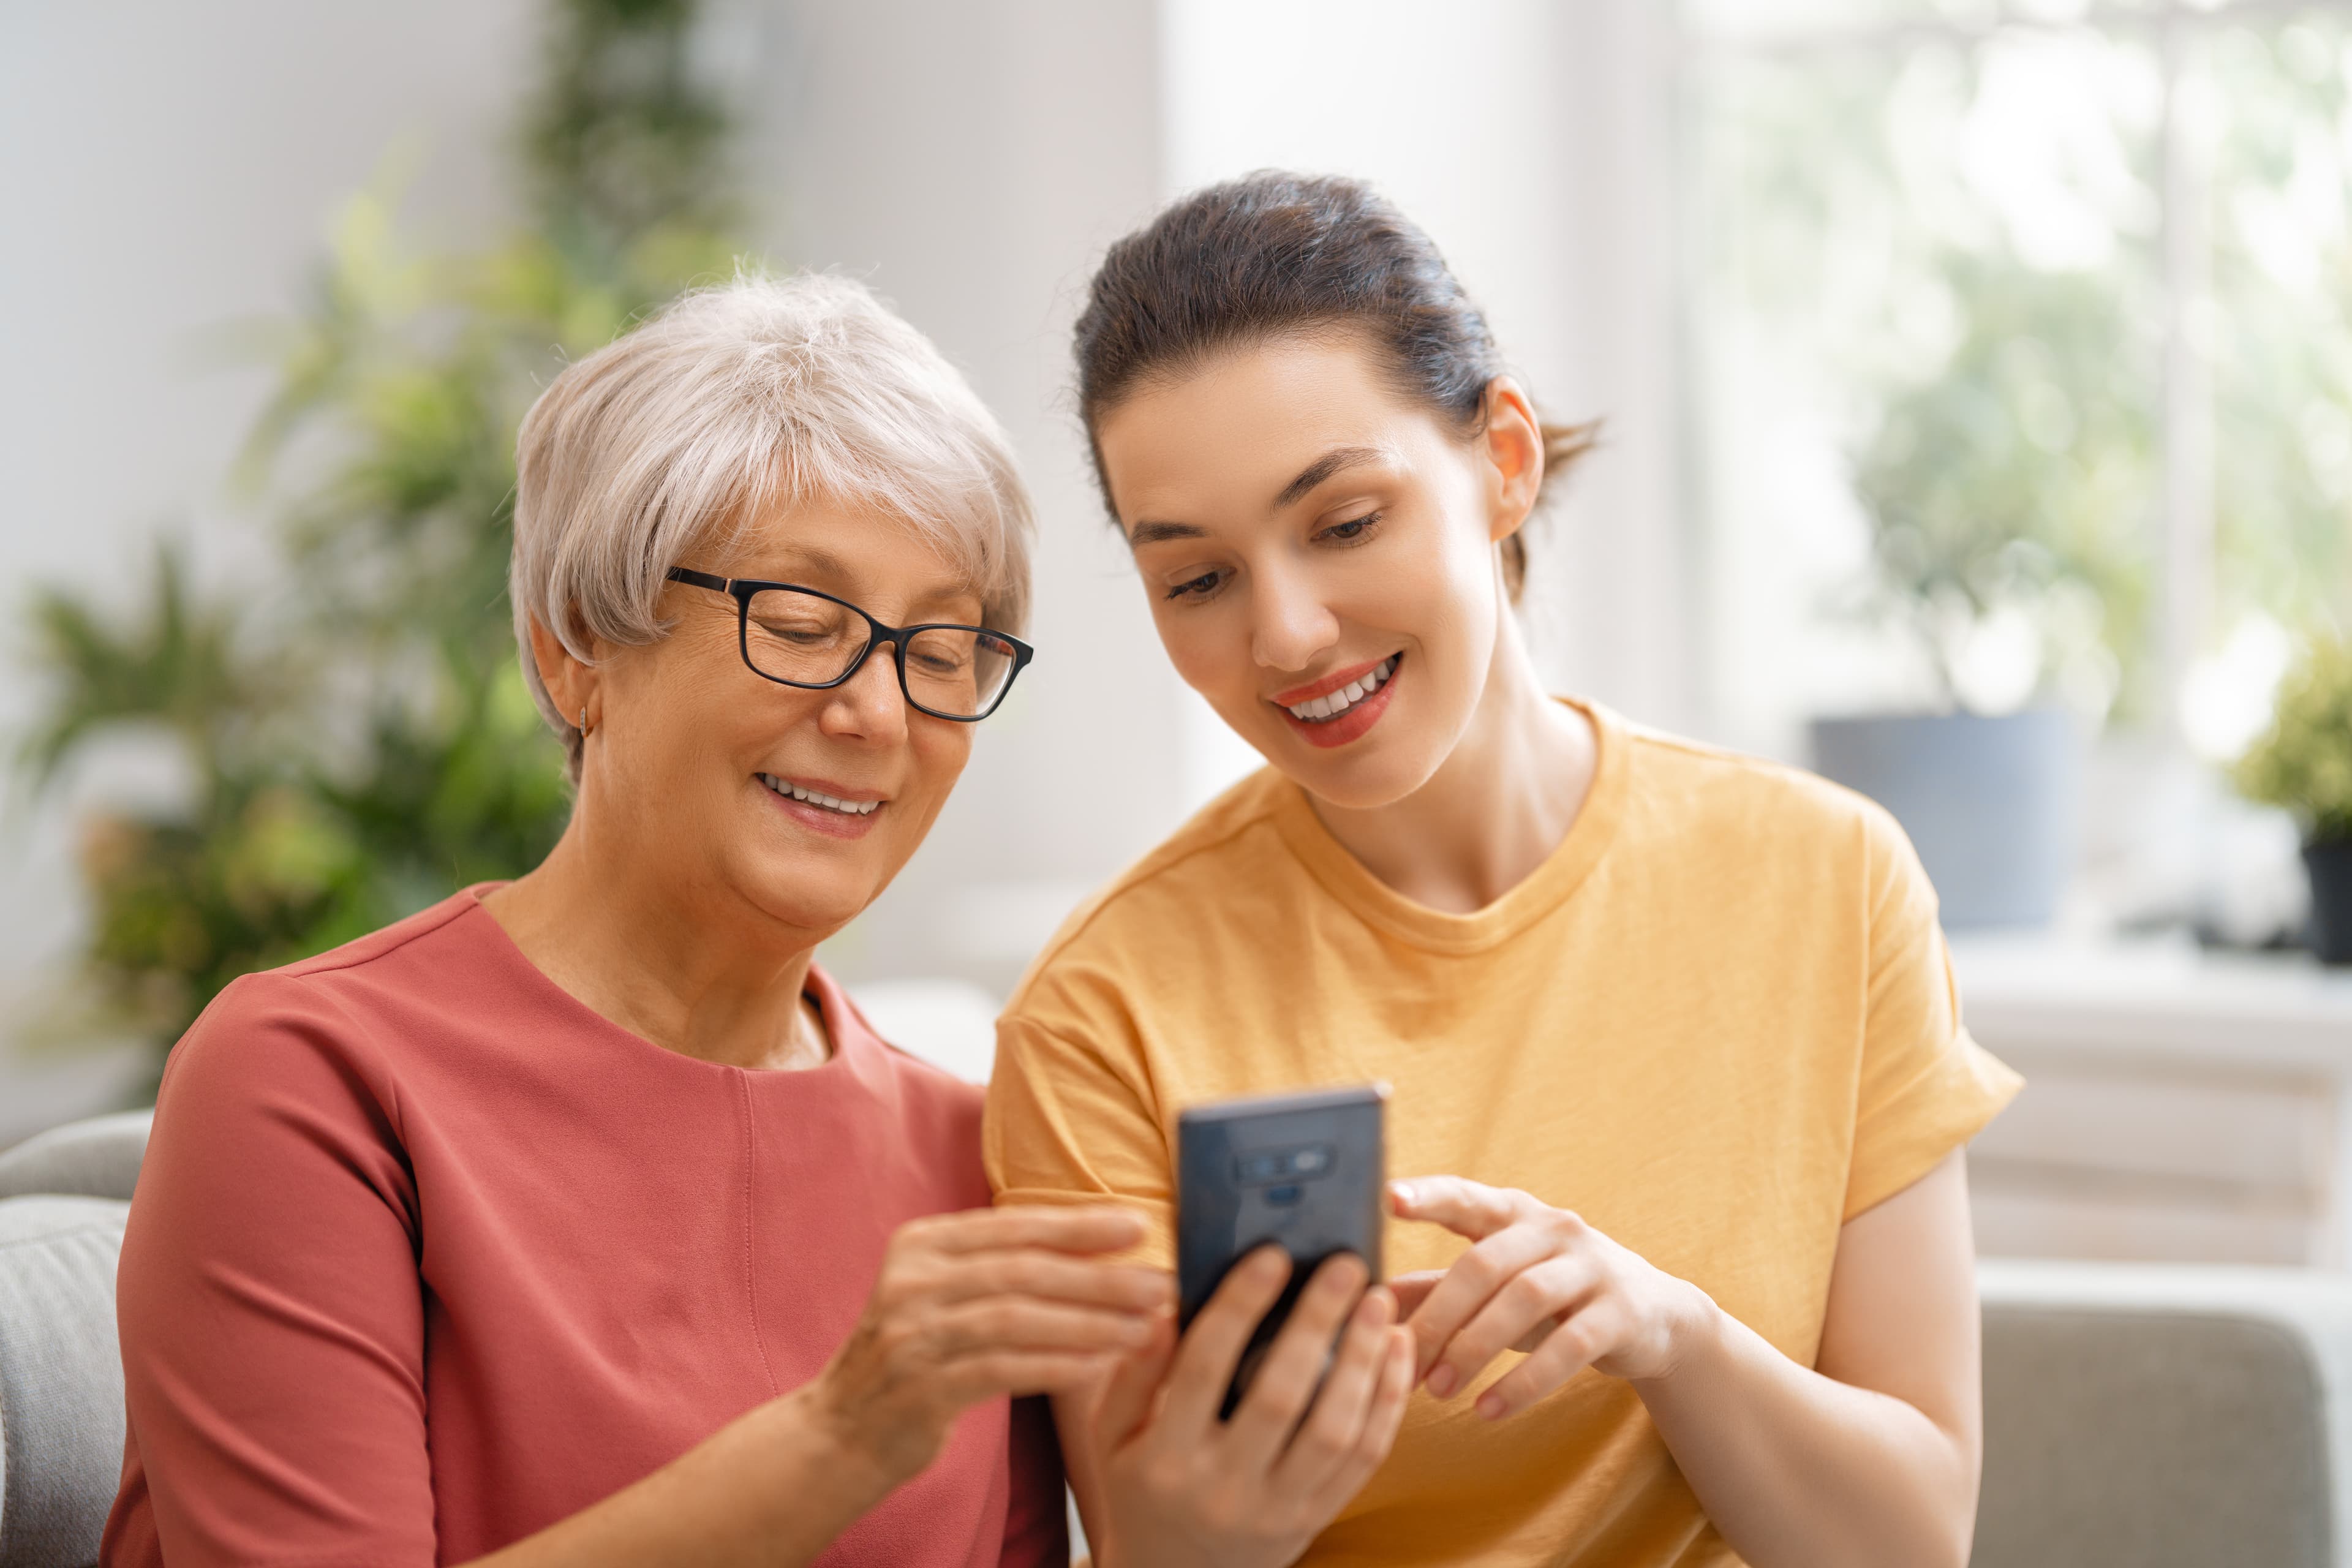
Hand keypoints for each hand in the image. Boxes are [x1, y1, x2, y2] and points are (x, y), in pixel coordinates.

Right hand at [807, 1205, 1172, 1486]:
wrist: (841, 1429)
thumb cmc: (916, 1356)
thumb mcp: (942, 1294)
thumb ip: (999, 1266)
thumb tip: (1096, 1249)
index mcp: (922, 1243)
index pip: (1014, 1224)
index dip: (1079, 1224)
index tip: (1140, 1225)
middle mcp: (913, 1280)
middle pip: (1023, 1269)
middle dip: (1099, 1276)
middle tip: (1160, 1284)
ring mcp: (912, 1333)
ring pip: (1017, 1318)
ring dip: (1090, 1323)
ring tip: (1144, 1329)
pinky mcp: (920, 1387)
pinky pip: (1003, 1370)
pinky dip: (1058, 1366)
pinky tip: (1101, 1367)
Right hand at [1090, 1247, 1413, 1567]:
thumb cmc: (1142, 1490)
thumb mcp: (1113, 1437)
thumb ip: (1134, 1373)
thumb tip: (1164, 1306)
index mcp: (1165, 1458)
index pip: (1204, 1368)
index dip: (1239, 1307)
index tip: (1271, 1255)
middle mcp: (1224, 1488)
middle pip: (1280, 1396)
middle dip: (1318, 1323)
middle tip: (1346, 1264)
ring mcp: (1278, 1509)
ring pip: (1335, 1431)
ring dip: (1365, 1360)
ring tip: (1379, 1301)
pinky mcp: (1317, 1517)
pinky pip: (1364, 1458)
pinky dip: (1387, 1401)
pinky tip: (1395, 1350)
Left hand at [1389, 1177, 1714, 1420]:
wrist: (1656, 1317)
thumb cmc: (1556, 1298)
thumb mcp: (1498, 1286)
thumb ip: (1438, 1286)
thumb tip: (1375, 1296)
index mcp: (1514, 1213)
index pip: (1467, 1197)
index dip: (1430, 1196)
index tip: (1389, 1199)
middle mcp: (1554, 1228)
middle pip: (1485, 1262)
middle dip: (1440, 1315)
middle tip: (1402, 1360)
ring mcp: (1592, 1265)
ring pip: (1525, 1299)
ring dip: (1475, 1348)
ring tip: (1438, 1390)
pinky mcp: (1622, 1310)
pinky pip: (1569, 1347)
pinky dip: (1524, 1381)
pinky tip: (1489, 1409)